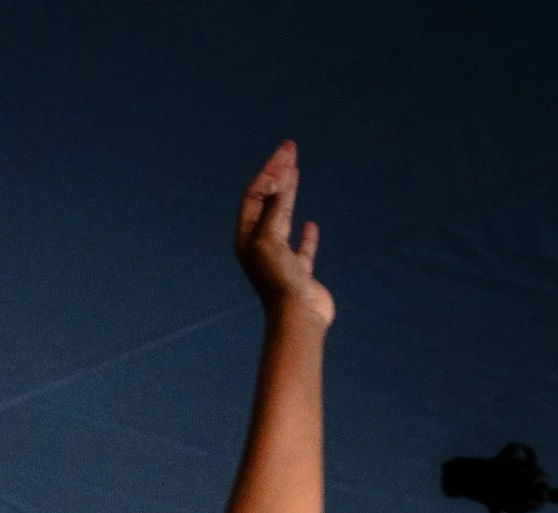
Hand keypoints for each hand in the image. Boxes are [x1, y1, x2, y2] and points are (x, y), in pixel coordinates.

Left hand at [235, 140, 332, 327]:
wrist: (296, 318)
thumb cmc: (279, 281)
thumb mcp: (270, 239)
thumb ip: (273, 209)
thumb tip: (276, 179)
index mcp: (247, 238)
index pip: (255, 194)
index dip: (269, 170)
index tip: (286, 150)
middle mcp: (259, 247)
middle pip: (266, 202)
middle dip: (277, 174)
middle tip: (290, 149)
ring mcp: (279, 259)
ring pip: (282, 219)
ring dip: (288, 194)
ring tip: (295, 173)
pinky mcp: (298, 272)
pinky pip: (300, 248)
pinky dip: (305, 234)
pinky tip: (310, 225)